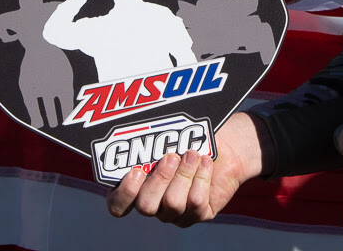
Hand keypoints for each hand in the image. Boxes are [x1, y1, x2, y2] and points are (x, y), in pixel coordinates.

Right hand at [106, 112, 264, 225]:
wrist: (224, 146)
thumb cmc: (188, 138)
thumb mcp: (168, 134)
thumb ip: (154, 137)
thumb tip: (148, 129)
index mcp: (136, 188)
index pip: (118, 205)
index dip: (124, 193)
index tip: (135, 171)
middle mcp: (153, 204)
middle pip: (146, 206)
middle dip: (159, 179)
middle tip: (171, 157)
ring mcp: (175, 213)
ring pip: (172, 204)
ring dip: (183, 174)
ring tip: (192, 154)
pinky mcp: (198, 213)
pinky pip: (196, 203)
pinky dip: (202, 178)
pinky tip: (205, 162)